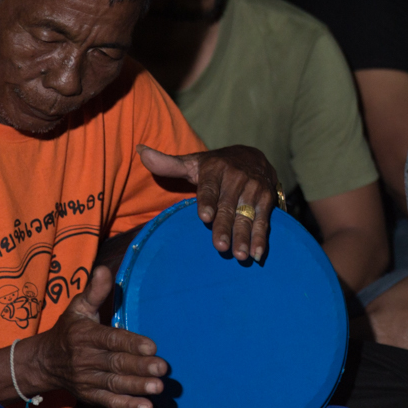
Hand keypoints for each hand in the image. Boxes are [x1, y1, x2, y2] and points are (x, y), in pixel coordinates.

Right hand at [32, 266, 167, 407]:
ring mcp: (86, 380)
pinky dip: (127, 406)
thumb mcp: (77, 308)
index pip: (110, 340)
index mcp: (85, 336)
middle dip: (140, 366)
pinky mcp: (89, 395)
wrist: (42, 362)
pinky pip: (109, 402)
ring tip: (158, 387)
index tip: (151, 346)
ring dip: (137, 387)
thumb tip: (104, 269)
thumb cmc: (68, 331)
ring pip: (115, 384)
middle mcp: (85, 359)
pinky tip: (145, 407)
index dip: (130, 343)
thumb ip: (94, 291)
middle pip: (116, 363)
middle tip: (162, 368)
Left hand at [138, 144, 276, 262]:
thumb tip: (140, 151)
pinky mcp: (266, 199)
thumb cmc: (216, 166)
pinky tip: (257, 254)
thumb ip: (168, 164)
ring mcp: (254, 189)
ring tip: (241, 255)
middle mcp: (237, 178)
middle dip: (225, 227)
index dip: (208, 202)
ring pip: (247, 215)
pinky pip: (264, 220)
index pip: (210, 187)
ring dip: (245, 236)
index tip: (205, 217)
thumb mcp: (193, 162)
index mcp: (215, 169)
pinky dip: (261, 237)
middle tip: (220, 247)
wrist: (253, 156)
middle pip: (229, 206)